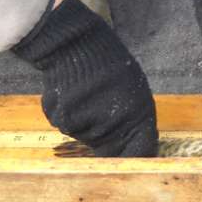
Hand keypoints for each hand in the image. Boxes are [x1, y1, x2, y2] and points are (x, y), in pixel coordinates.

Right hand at [12, 0, 158, 156]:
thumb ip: (136, 119)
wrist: (77, 44)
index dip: (134, 157)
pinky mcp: (62, 118)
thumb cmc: (110, 66)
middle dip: (106, 138)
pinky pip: (66, 124)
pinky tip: (73, 93)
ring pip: (85, 136)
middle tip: (101, 110)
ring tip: (89, 96)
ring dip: (86, 122)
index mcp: (138, 117)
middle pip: (107, 148)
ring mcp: (85, 124)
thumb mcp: (134, 91)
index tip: (129, 157)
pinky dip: (68, 113)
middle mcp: (112, 125)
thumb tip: (137, 145)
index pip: (139, 151)